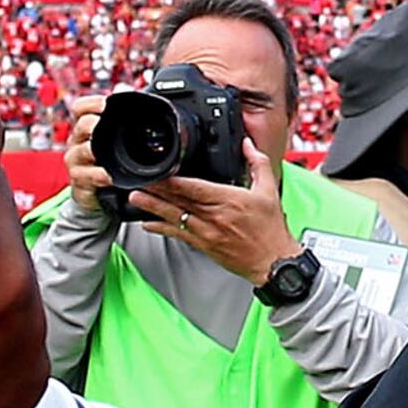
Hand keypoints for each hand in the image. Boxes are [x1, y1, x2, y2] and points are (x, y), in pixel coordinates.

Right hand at [59, 94, 113, 204]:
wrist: (98, 196)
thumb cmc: (107, 164)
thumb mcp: (113, 142)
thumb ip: (120, 120)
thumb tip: (134, 94)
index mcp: (86, 127)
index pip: (81, 107)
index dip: (92, 103)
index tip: (106, 103)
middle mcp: (78, 141)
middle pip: (82, 124)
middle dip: (94, 124)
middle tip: (104, 125)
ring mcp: (77, 161)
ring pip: (84, 150)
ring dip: (97, 150)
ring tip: (108, 153)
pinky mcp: (79, 180)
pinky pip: (87, 175)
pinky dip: (99, 175)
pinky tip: (110, 177)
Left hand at [133, 137, 297, 284]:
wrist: (272, 262)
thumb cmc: (271, 230)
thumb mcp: (269, 191)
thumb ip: (257, 163)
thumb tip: (248, 144)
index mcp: (229, 201)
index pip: (195, 188)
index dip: (173, 181)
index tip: (158, 173)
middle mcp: (214, 217)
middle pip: (179, 201)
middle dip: (156, 192)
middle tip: (137, 183)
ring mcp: (206, 233)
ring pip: (175, 218)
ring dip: (153, 208)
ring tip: (135, 199)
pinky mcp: (204, 246)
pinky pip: (178, 235)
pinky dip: (162, 229)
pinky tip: (148, 224)